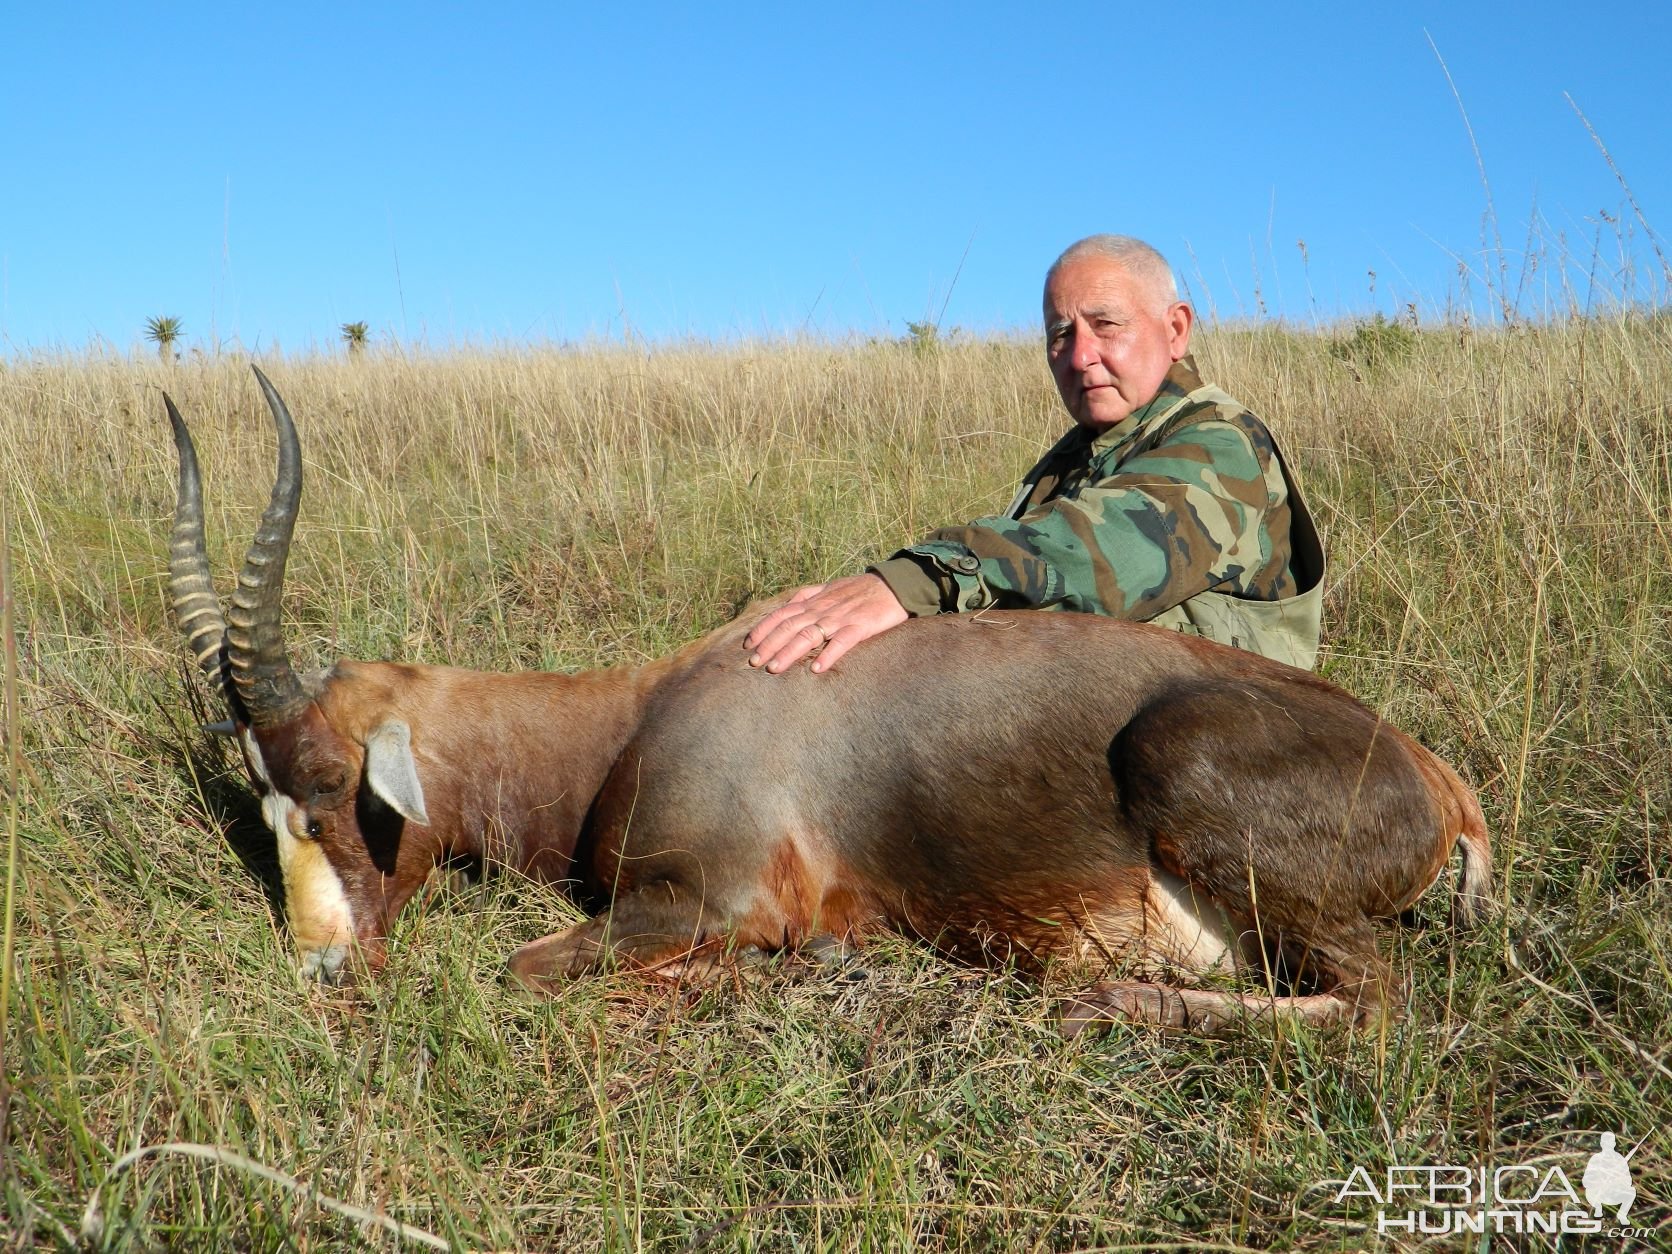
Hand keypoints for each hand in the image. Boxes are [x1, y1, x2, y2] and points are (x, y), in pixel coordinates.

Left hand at [745, 573, 908, 673]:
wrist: (893, 585)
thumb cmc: (860, 588)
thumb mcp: (830, 587)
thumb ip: (808, 596)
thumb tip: (788, 605)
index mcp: (814, 601)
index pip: (782, 613)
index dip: (764, 628)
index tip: (748, 644)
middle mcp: (823, 609)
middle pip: (790, 626)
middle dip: (770, 644)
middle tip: (754, 662)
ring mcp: (841, 617)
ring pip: (810, 635)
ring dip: (790, 652)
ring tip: (775, 668)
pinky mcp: (861, 626)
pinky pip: (842, 642)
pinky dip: (829, 655)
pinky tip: (817, 669)